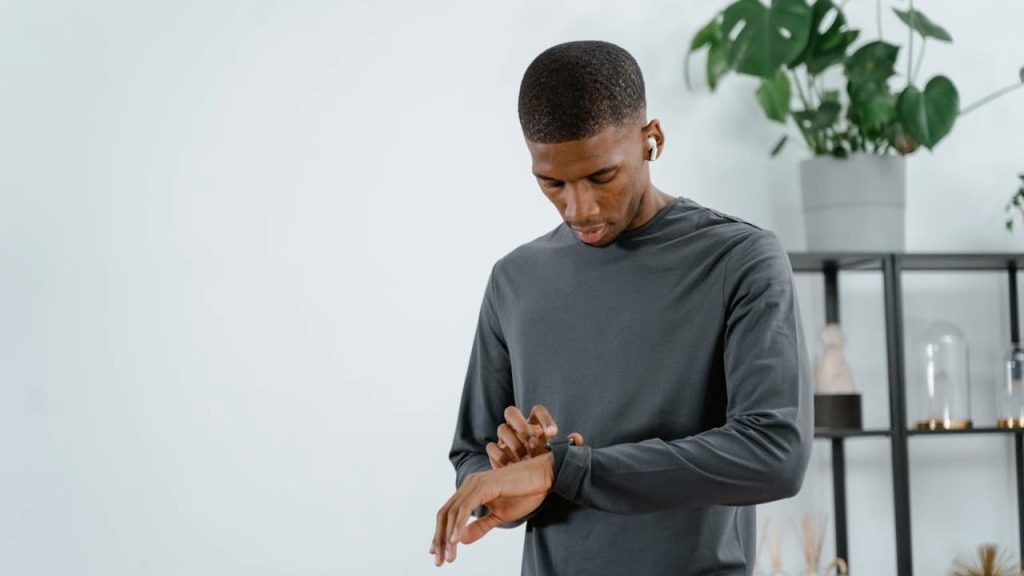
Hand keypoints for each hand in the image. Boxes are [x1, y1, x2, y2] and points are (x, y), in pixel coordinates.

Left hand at [430, 453, 554, 566]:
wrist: (543, 477)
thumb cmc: (524, 493)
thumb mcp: (500, 516)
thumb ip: (480, 526)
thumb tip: (461, 540)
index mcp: (470, 490)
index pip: (448, 514)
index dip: (440, 533)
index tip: (437, 553)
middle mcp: (469, 484)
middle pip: (445, 514)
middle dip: (440, 538)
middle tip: (439, 561)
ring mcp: (475, 483)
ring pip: (453, 512)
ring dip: (448, 536)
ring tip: (448, 556)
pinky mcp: (484, 485)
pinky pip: (466, 507)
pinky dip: (459, 524)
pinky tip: (456, 540)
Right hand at [486, 404, 584, 468]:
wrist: (527, 481)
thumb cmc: (544, 461)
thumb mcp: (556, 455)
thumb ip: (568, 447)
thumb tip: (577, 438)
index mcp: (534, 423)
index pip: (537, 411)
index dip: (544, 419)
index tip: (553, 433)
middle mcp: (517, 426)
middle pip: (511, 412)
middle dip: (521, 426)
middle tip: (532, 442)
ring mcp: (503, 438)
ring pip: (502, 429)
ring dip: (513, 444)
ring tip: (524, 459)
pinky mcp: (495, 451)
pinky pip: (492, 448)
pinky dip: (501, 457)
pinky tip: (511, 468)